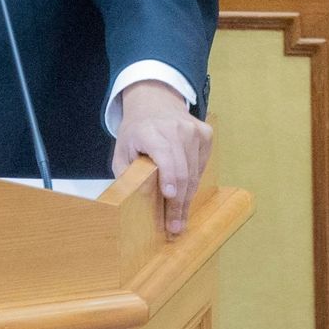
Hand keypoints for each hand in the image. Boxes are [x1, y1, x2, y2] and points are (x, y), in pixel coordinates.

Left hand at [111, 80, 213, 236]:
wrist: (155, 102)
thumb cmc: (137, 131)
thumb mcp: (122, 148)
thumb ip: (126, 172)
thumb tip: (139, 198)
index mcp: (150, 131)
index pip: (164, 156)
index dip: (168, 176)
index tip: (170, 196)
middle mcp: (176, 128)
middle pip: (182, 171)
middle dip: (178, 203)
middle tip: (175, 227)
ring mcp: (194, 130)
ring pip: (194, 173)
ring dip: (186, 198)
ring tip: (179, 218)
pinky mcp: (206, 134)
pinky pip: (201, 166)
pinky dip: (192, 180)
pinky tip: (183, 189)